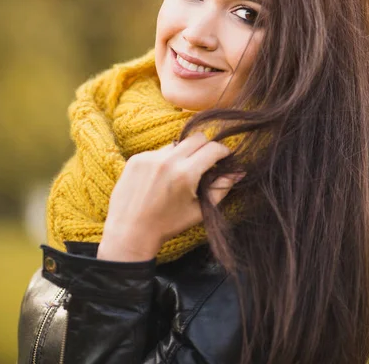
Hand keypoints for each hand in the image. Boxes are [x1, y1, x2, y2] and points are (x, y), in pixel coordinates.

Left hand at [97, 133, 241, 260]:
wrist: (129, 232)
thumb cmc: (167, 224)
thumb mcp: (199, 210)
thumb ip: (221, 188)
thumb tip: (239, 172)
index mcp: (186, 174)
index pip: (213, 148)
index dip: (223, 151)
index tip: (225, 157)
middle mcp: (167, 160)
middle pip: (197, 137)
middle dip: (206, 147)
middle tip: (206, 161)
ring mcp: (149, 157)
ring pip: (177, 143)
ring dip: (184, 153)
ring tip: (179, 174)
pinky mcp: (136, 158)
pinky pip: (158, 151)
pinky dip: (165, 160)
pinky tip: (160, 178)